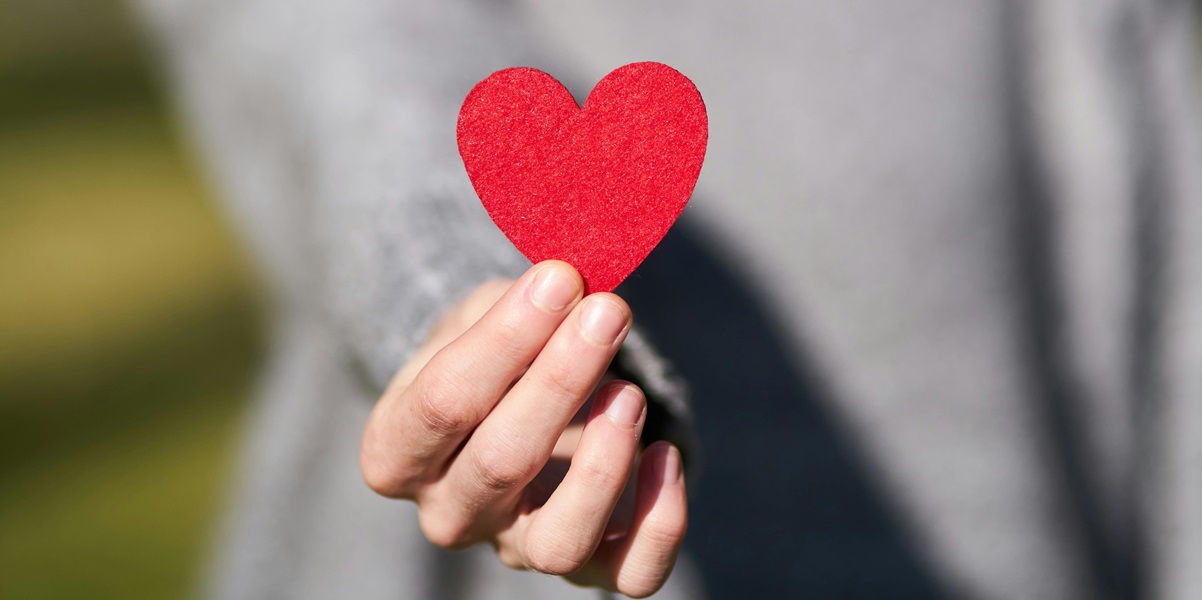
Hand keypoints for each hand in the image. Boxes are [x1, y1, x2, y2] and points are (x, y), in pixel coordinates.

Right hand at [360, 261, 687, 597]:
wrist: (515, 407)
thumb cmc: (490, 356)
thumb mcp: (478, 317)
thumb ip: (511, 305)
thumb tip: (567, 284)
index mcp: (398, 452)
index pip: (443, 403)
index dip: (504, 340)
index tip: (559, 279)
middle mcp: (448, 514)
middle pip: (500, 464)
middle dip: (560, 380)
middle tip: (607, 312)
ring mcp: (516, 548)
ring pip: (558, 541)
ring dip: (602, 464)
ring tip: (629, 394)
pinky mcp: (585, 567)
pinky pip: (629, 574)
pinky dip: (660, 522)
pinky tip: (665, 454)